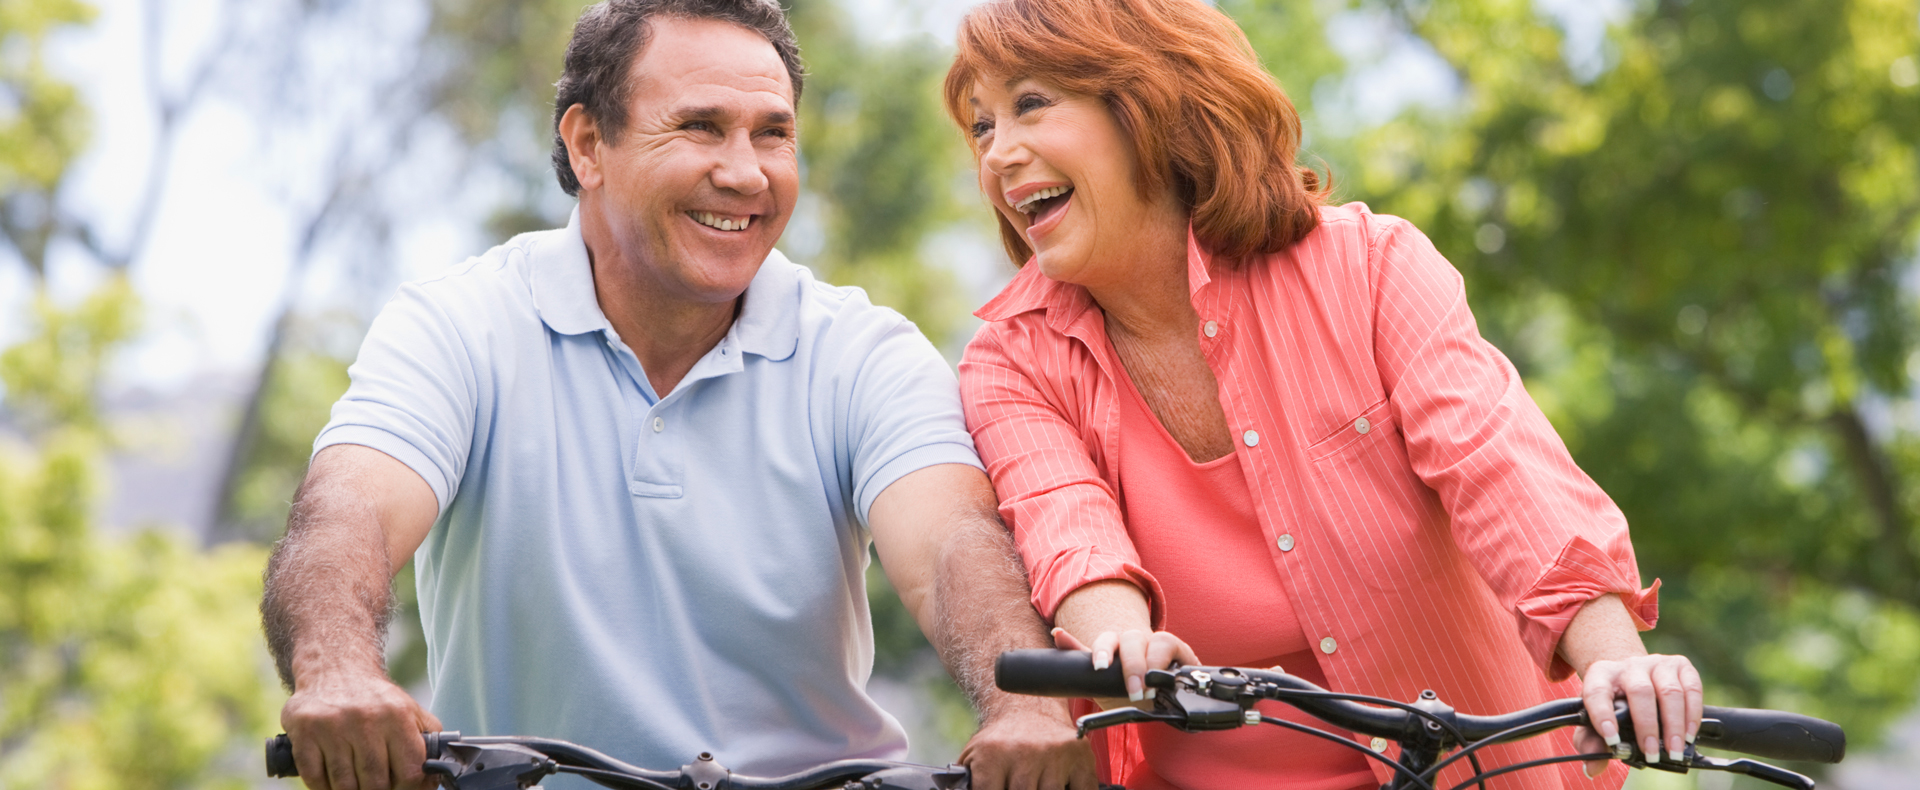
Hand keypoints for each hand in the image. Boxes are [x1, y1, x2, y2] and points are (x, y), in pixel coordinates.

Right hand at [280, 669, 443, 789]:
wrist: (335, 669)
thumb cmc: (377, 700)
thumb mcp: (412, 712)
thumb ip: (428, 743)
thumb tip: (434, 779)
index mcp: (398, 716)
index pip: (410, 772)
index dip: (409, 789)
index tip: (402, 789)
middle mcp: (366, 719)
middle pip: (376, 783)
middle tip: (376, 786)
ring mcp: (333, 726)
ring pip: (344, 785)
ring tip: (355, 782)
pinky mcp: (305, 732)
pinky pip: (315, 778)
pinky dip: (324, 787)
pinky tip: (331, 779)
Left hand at [959, 700, 1096, 789]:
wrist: (1028, 708)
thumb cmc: (1000, 741)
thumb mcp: (973, 757)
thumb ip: (965, 782)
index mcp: (993, 756)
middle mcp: (1025, 753)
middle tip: (1017, 788)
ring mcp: (1056, 754)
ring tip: (1036, 785)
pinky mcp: (1081, 755)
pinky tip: (1063, 787)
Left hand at [1051, 626, 1197, 703]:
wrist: (1154, 698)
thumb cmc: (1124, 686)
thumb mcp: (1100, 680)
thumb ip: (1079, 659)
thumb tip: (1057, 634)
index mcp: (1115, 644)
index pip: (1106, 640)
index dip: (1102, 650)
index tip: (1100, 667)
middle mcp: (1137, 640)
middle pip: (1132, 640)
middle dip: (1132, 666)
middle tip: (1134, 691)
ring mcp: (1160, 643)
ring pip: (1158, 642)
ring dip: (1154, 665)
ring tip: (1152, 689)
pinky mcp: (1182, 651)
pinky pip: (1181, 650)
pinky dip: (1181, 663)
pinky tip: (1182, 673)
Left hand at [1573, 654, 1701, 777]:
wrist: (1633, 677)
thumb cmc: (1613, 703)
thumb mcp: (1595, 718)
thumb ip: (1590, 742)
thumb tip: (1593, 767)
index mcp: (1601, 675)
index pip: (1597, 692)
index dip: (1603, 715)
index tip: (1612, 739)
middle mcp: (1629, 665)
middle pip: (1640, 691)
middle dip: (1647, 726)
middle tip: (1651, 753)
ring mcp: (1657, 663)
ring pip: (1669, 691)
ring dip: (1674, 725)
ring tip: (1674, 750)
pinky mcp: (1681, 665)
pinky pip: (1692, 689)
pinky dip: (1692, 715)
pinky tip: (1688, 735)